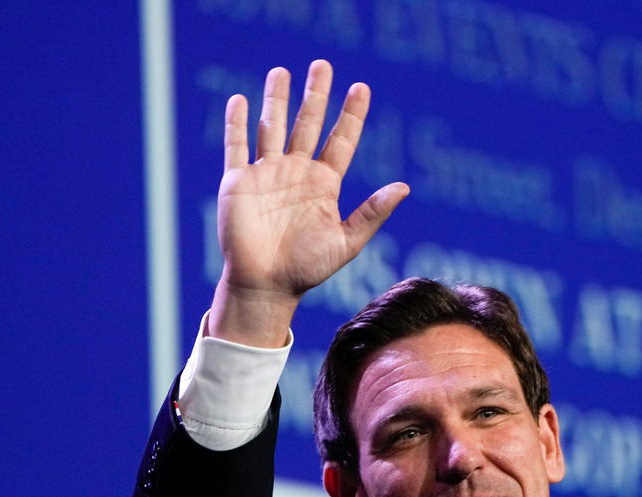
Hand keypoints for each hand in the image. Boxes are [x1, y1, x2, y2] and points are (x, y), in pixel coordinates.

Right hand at [208, 60, 409, 346]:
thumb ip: (372, 213)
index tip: (361, 87)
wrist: (266, 286)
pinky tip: (241, 101)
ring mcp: (267, 175)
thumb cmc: (308, 269)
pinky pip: (236, 146)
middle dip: (315, 94)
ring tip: (281, 72)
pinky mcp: (239, 182)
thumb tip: (404, 187)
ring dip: (276, 100)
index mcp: (324, 185)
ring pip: (272, 127)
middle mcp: (296, 173)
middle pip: (308, 124)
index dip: (351, 114)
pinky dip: (237, 123)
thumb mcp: (347, 242)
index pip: (341, 140)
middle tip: (322, 65)